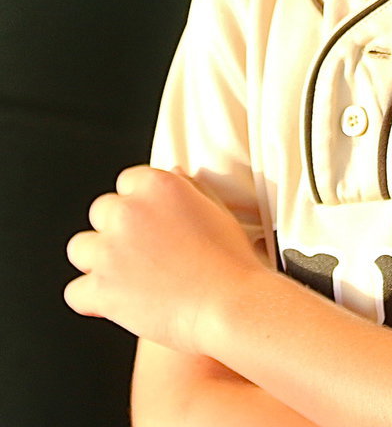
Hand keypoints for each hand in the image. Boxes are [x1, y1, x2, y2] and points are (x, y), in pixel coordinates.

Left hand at [65, 166, 264, 353]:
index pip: (127, 182)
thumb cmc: (230, 259)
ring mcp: (110, 249)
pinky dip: (92, 300)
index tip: (149, 224)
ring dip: (96, 261)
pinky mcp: (101, 288)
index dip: (138, 204)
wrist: (230, 305)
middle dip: (115, 231)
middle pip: (101, 212)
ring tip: (124, 278)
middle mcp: (128, 210)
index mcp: (157, 185)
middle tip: (140, 253)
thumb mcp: (215, 208)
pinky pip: (75, 292)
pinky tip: (115, 305)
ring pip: (80, 248)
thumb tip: (172, 172)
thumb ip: (188, 187)